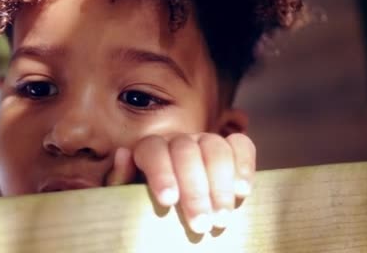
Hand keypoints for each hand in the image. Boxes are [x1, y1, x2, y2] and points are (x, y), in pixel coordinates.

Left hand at [106, 133, 255, 233]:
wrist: (173, 219)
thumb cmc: (146, 209)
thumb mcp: (126, 199)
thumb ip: (121, 180)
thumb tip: (123, 154)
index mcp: (149, 150)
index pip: (153, 149)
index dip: (160, 172)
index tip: (168, 201)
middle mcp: (179, 140)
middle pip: (187, 151)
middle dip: (195, 189)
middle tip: (200, 225)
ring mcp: (206, 142)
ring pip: (215, 148)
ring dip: (220, 184)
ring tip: (221, 219)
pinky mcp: (231, 149)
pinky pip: (241, 145)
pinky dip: (244, 164)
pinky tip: (242, 191)